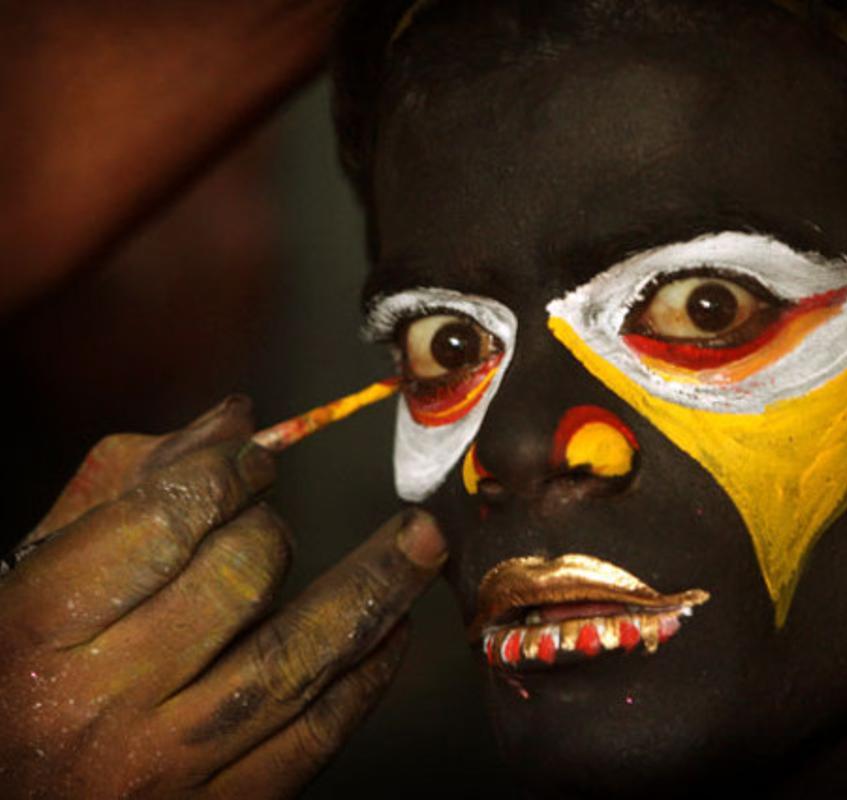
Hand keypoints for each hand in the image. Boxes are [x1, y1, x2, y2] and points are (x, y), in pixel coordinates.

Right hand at [0, 397, 444, 797]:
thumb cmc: (16, 677)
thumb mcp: (34, 577)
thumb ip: (122, 489)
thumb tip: (236, 420)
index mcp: (41, 628)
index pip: (166, 519)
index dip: (228, 472)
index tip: (254, 459)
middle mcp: (106, 700)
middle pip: (240, 579)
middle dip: (270, 530)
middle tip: (269, 517)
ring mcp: (172, 766)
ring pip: (300, 657)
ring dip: (376, 587)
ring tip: (425, 539)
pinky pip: (320, 734)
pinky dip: (368, 675)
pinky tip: (392, 629)